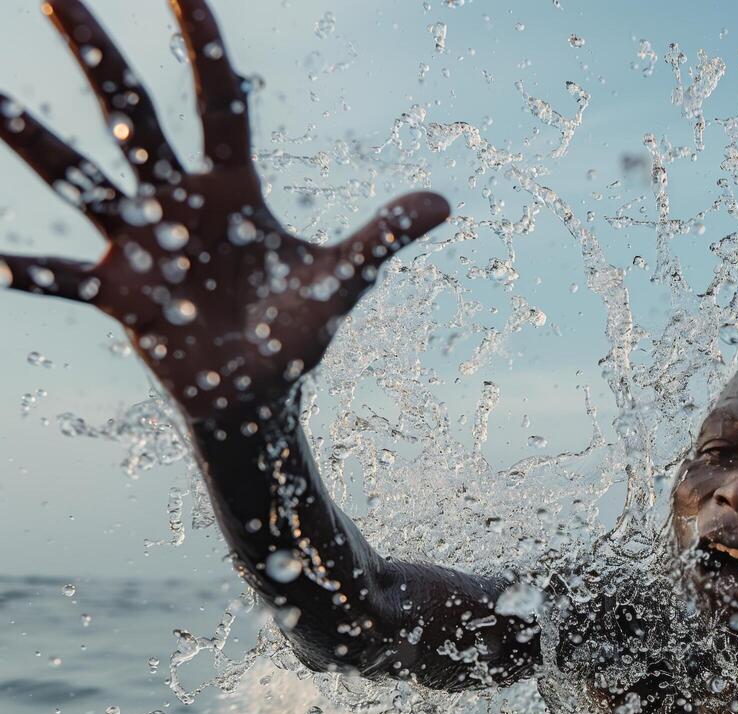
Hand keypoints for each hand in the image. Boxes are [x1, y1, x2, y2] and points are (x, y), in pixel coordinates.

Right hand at [0, 0, 449, 419]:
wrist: (258, 392)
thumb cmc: (295, 329)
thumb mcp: (342, 278)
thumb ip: (382, 236)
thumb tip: (444, 203)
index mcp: (233, 188)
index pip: (218, 102)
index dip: (202, 45)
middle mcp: (176, 201)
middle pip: (131, 112)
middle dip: (97, 53)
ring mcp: (141, 244)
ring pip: (81, 179)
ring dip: (33, 141)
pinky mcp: (122, 296)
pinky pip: (69, 278)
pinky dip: (35, 273)